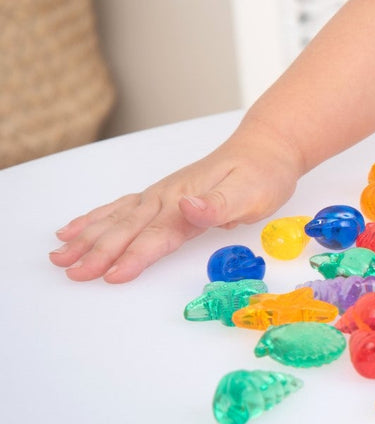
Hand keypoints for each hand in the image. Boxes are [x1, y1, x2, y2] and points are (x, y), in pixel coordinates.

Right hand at [49, 123, 305, 282]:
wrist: (267, 147)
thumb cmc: (263, 174)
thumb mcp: (253, 192)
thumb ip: (219, 205)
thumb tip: (187, 207)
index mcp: (187, 201)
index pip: (157, 235)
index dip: (134, 256)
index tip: (111, 275)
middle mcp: (168, 197)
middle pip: (128, 229)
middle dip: (98, 253)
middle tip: (72, 274)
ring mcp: (161, 195)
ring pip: (117, 219)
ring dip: (87, 238)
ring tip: (58, 256)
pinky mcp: (162, 195)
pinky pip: (121, 208)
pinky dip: (95, 219)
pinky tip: (73, 230)